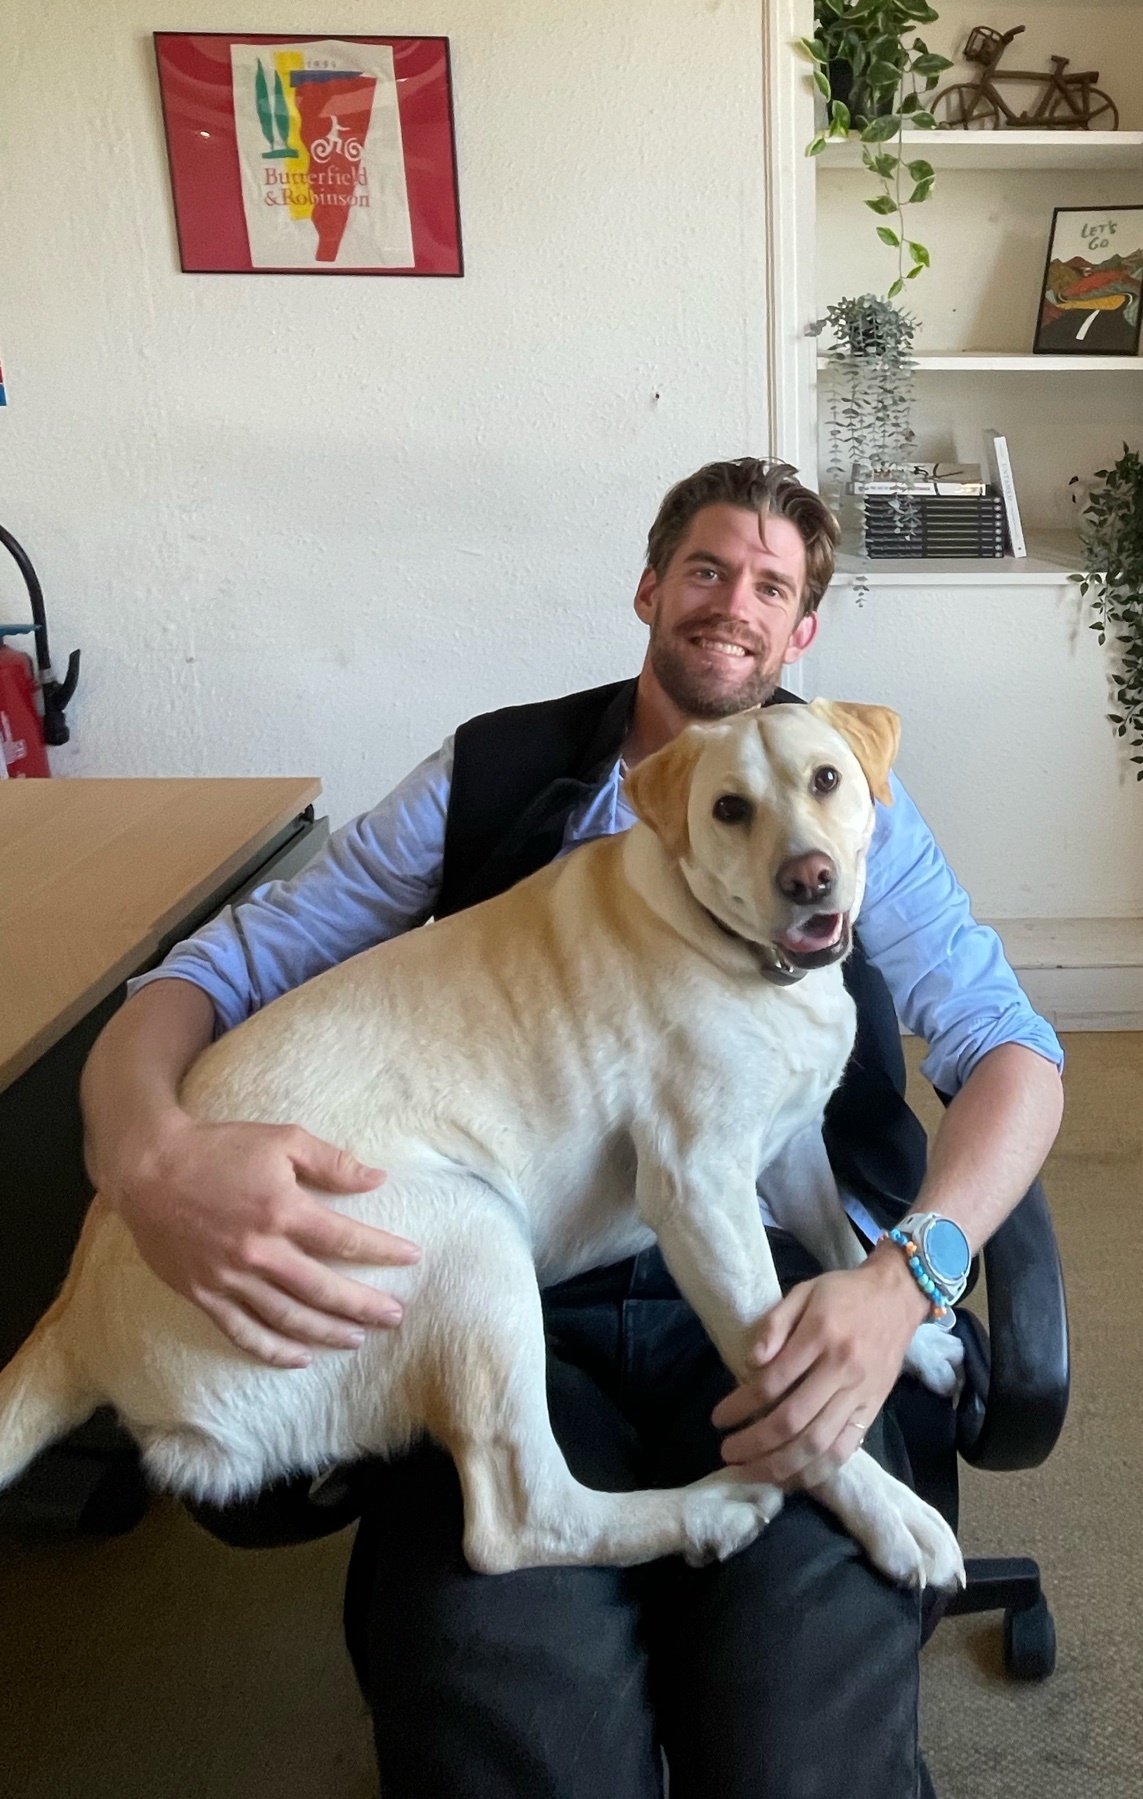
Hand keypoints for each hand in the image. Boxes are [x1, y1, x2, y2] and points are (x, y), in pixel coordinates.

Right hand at [107, 1113, 419, 1367]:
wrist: (150, 1168)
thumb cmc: (219, 1148)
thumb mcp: (281, 1140)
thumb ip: (331, 1161)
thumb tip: (376, 1179)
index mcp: (281, 1209)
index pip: (344, 1238)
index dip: (382, 1250)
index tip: (411, 1257)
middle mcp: (258, 1251)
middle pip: (322, 1289)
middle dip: (364, 1306)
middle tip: (395, 1316)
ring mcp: (229, 1277)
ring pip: (287, 1318)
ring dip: (326, 1333)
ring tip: (357, 1339)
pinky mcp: (204, 1294)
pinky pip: (243, 1331)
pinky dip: (273, 1350)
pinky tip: (301, 1358)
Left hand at [711, 1245, 928, 1488]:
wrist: (897, 1298)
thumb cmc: (843, 1294)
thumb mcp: (804, 1292)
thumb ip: (774, 1323)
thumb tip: (750, 1362)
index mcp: (820, 1336)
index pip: (773, 1382)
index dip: (741, 1405)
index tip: (719, 1418)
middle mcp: (842, 1370)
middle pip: (793, 1420)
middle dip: (755, 1443)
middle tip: (727, 1452)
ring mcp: (861, 1395)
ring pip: (818, 1444)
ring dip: (781, 1465)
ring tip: (751, 1473)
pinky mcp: (874, 1410)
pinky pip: (845, 1450)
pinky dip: (817, 1471)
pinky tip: (792, 1478)